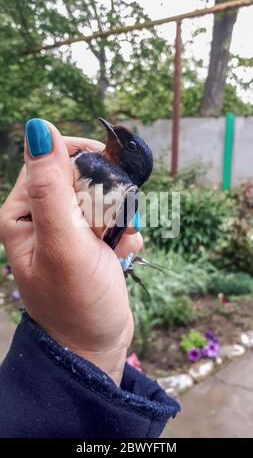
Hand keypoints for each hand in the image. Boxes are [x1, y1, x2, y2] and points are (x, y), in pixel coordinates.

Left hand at [0, 119, 142, 384]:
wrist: (96, 345)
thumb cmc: (75, 301)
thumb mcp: (64, 243)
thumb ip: (52, 187)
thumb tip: (38, 127)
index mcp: (22, 213)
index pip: (51, 160)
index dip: (83, 165)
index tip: (107, 182)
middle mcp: (40, 218)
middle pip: (80, 177)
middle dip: (104, 197)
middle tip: (107, 227)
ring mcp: (66, 230)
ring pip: (101, 197)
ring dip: (119, 216)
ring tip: (116, 243)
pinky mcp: (88, 242)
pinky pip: (112, 219)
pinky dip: (124, 232)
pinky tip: (122, 254)